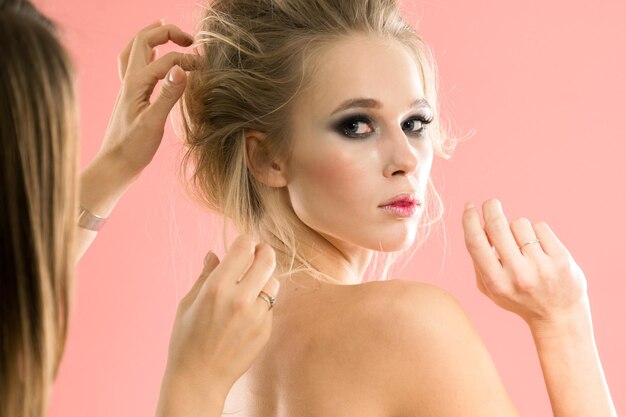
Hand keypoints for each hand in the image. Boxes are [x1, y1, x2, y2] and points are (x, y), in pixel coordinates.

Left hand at [95, 19, 198, 182]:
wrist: (115, 166)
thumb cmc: (133, 148)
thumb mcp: (154, 122)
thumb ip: (168, 94)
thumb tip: (182, 69)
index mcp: (136, 83)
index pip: (167, 59)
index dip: (188, 59)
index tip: (205, 68)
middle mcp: (129, 80)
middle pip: (143, 40)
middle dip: (166, 32)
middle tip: (189, 38)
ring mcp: (128, 87)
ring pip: (135, 50)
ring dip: (151, 36)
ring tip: (164, 28)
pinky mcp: (130, 97)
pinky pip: (134, 65)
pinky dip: (144, 53)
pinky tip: (152, 56)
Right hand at [157, 235, 279, 414]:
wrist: (199, 379)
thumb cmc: (186, 340)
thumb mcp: (188, 303)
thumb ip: (205, 275)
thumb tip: (213, 253)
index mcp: (217, 288)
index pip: (244, 248)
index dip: (245, 241)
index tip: (242, 245)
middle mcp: (240, 299)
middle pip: (267, 259)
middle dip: (263, 252)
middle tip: (257, 254)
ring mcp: (256, 316)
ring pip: (274, 281)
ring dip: (265, 278)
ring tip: (252, 284)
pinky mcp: (266, 330)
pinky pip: (271, 305)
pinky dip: (263, 302)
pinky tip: (248, 310)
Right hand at [461, 198, 588, 329]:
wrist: (558, 316)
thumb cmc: (517, 296)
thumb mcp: (490, 287)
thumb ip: (479, 259)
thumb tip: (479, 223)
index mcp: (496, 282)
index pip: (476, 243)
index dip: (469, 220)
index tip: (469, 207)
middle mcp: (518, 275)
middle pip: (498, 226)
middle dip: (491, 208)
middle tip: (491, 203)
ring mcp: (542, 267)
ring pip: (520, 223)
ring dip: (517, 228)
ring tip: (522, 244)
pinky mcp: (562, 259)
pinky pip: (540, 227)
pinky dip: (536, 232)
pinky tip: (539, 247)